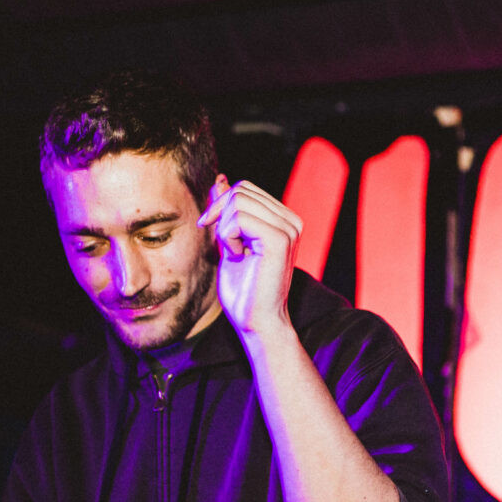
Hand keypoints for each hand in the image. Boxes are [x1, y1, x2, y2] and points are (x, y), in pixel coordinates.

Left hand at [198, 175, 300, 339]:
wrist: (256, 322)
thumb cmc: (244, 289)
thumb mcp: (229, 241)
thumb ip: (228, 212)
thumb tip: (220, 179)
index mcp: (284, 219)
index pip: (245, 189)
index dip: (221, 204)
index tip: (210, 228)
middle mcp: (291, 221)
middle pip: (241, 190)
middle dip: (220, 213)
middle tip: (222, 245)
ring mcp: (289, 229)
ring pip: (239, 201)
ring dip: (225, 228)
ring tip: (235, 253)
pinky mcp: (281, 240)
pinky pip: (240, 218)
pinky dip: (228, 236)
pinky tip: (238, 256)